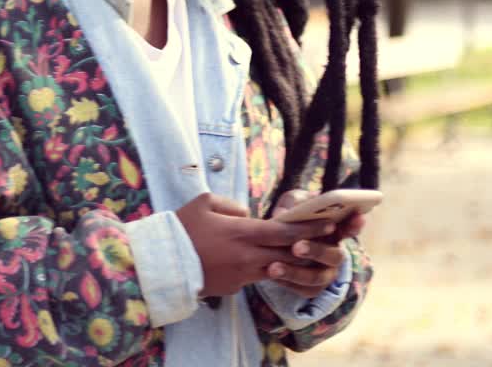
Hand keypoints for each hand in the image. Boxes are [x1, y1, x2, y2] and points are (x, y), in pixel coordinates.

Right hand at [176, 193, 335, 297]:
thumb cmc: (181, 230)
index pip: (286, 231)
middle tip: (329, 240)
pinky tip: (262, 263)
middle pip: (289, 253)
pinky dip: (263, 268)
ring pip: (276, 268)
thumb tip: (247, 213)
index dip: (309, 228)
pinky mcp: (235, 287)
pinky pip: (255, 276)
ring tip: (302, 252)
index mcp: (243, 233)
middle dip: (310, 246)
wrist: (162, 265)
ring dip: (290, 261)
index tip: (328, 223)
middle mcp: (249, 256)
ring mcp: (243, 275)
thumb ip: (231, 205)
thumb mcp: (204, 203)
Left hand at [266, 190, 367, 297]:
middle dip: (315, 251)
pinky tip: (270, 274)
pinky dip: (287, 283)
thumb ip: (293, 203)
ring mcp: (326, 273)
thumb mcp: (291, 204)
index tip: (358, 217)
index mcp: (334, 231)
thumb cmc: (289, 218)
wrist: (272, 244)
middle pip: (333, 255)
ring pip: (317, 277)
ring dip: (295, 272)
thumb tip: (288, 212)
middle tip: (297, 247)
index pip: (349, 228)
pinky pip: (303, 289)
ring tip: (274, 268)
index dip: (354, 224)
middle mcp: (334, 253)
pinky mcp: (312, 288)